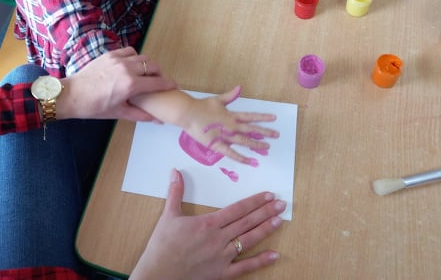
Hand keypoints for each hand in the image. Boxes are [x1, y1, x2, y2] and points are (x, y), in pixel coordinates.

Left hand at [58, 48, 176, 121]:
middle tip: (159, 81)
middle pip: (153, 65)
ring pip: (142, 57)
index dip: (168, 84)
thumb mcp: (119, 113)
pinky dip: (134, 57)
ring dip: (148, 64)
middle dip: (159, 73)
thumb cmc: (94, 107)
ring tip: (146, 73)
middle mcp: (127, 69)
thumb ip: (141, 114)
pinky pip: (128, 51)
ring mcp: (118, 60)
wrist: (72, 95)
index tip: (174, 86)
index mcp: (131, 85)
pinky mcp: (109, 55)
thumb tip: (157, 120)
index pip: (157, 82)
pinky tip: (132, 65)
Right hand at [131, 169, 283, 279]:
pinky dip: (261, 262)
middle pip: (247, 222)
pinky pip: (245, 267)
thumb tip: (175, 172)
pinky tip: (274, 255)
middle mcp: (219, 239)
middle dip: (266, 212)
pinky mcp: (222, 273)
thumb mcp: (168, 216)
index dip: (254, 201)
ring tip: (279, 221)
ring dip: (266, 230)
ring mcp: (222, 257)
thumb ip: (175, 192)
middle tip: (281, 205)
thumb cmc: (162, 246)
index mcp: (208, 224)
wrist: (159, 274)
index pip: (237, 209)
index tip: (268, 195)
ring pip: (249, 241)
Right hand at [178, 86, 278, 164]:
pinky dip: (240, 157)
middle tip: (276, 135)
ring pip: (244, 141)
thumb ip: (230, 95)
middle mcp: (231, 126)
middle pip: (251, 130)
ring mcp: (225, 136)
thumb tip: (240, 87)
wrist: (188, 114)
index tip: (273, 118)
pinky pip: (231, 153)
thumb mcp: (218, 99)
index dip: (262, 117)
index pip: (251, 116)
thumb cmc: (202, 106)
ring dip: (256, 144)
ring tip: (267, 147)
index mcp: (232, 115)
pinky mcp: (217, 145)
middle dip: (264, 132)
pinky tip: (249, 161)